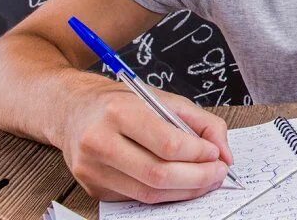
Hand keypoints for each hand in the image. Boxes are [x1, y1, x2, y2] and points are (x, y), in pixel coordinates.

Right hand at [56, 81, 233, 202]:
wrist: (72, 110)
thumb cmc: (119, 102)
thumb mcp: (162, 98)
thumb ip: (201, 122)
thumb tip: (225, 153)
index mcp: (119, 111)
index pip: (168, 144)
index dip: (199, 154)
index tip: (216, 155)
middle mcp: (100, 140)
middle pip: (158, 174)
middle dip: (197, 178)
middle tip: (217, 174)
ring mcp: (92, 168)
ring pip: (148, 193)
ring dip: (184, 191)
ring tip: (204, 180)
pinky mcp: (92, 187)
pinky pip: (136, 198)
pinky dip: (163, 194)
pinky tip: (177, 183)